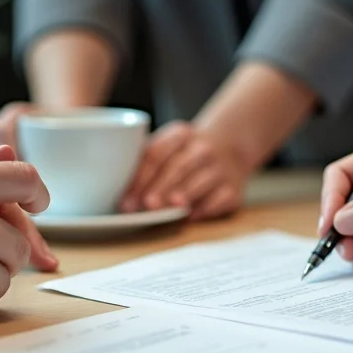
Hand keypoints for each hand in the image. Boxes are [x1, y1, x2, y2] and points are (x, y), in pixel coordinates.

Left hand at [120, 122, 249, 219]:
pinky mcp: (233, 188)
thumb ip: (145, 163)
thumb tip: (118, 194)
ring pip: (201, 181)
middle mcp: (202, 148)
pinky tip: (192, 217)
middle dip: (162, 186)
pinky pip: (220, 198)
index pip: (157, 154)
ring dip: (185, 194)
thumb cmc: (184, 154)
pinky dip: (207, 208)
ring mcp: (221, 168)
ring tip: (172, 207)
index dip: (140, 177)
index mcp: (179, 135)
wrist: (229, 147)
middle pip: (179, 167)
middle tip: (147, 204)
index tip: (126, 199)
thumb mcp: (168, 146)